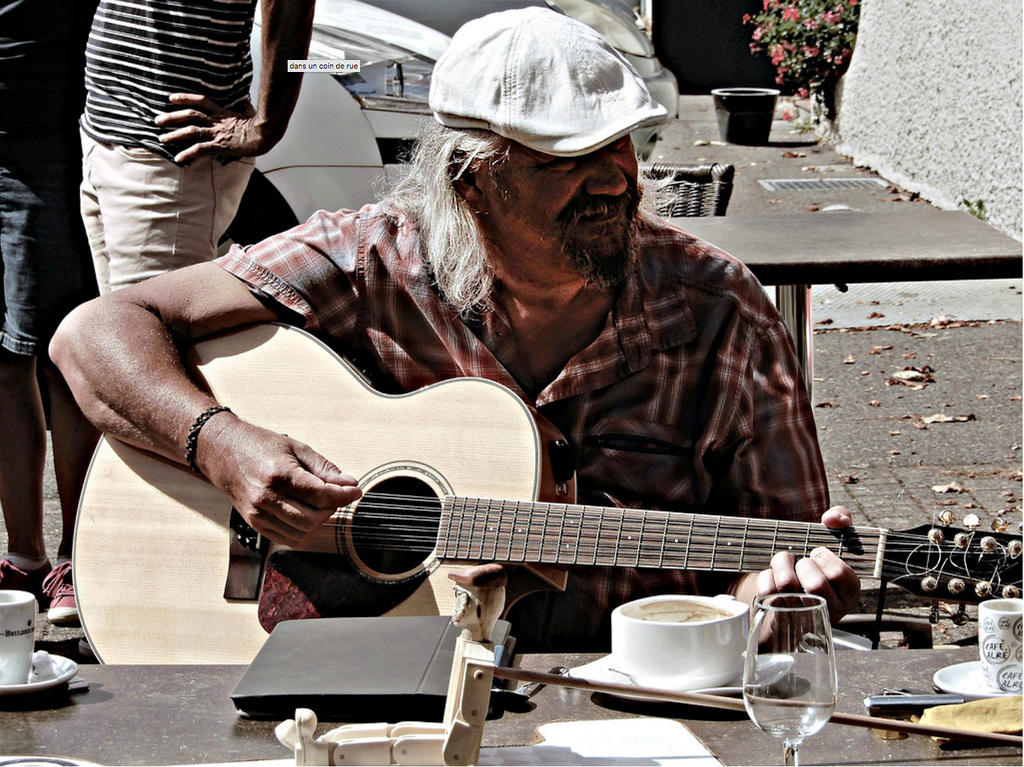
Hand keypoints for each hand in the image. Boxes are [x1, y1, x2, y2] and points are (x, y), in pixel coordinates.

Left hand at [155, 93, 278, 163]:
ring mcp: (217, 133)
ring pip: (191, 130)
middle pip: (190, 115)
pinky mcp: (220, 145)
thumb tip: (247, 103)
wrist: (265, 134)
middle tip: (157, 120)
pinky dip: (188, 153)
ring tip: (161, 138)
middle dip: (172, 117)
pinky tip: (178, 158)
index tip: (171, 98)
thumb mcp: (250, 113)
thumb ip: (244, 108)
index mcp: (222, 113)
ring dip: (174, 134)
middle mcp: (216, 121)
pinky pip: (200, 149)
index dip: (185, 98)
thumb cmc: (261, 125)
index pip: (201, 101)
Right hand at [196, 414, 361, 546]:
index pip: (321, 496)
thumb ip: (324, 468)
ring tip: (319, 503)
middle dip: (332, 508)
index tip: (355, 491)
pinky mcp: (254, 524)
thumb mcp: (297, 448)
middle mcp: (266, 498)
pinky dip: (303, 530)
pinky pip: (287, 538)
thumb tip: (350, 484)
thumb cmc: (260, 445)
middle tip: (335, 495)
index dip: (344, 496)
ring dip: (318, 521)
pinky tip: (305, 512)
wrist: (222, 451)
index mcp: (279, 475)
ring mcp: (258, 514)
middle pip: (313, 518)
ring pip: (302, 532)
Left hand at [755, 506, 860, 621]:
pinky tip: (773, 576)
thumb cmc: (815, 563)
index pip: (841, 575)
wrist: (789, 589)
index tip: (817, 553)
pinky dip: (766, 575)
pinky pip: (768, 590)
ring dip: (781, 564)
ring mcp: (803, 616)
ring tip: (784, 562)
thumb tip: (833, 518)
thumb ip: (840, 521)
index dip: (825, 558)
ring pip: (787, 585)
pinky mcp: (779, 617)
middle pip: (815, 584)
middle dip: (803, 564)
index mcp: (848, 593)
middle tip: (801, 561)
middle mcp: (830, 609)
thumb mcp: (832, 540)